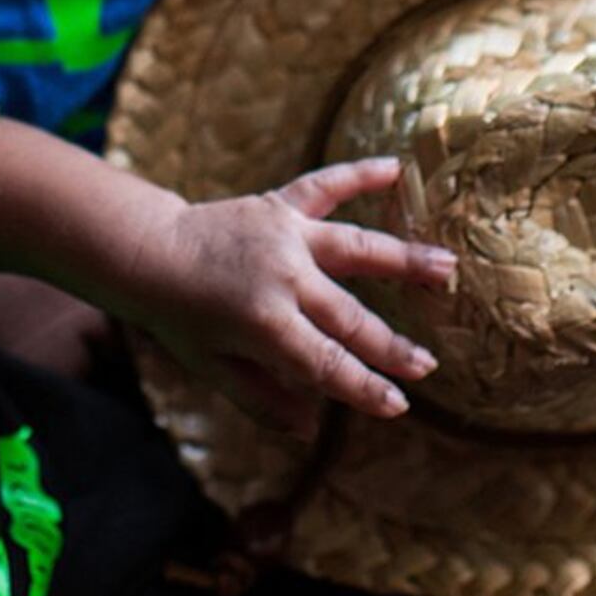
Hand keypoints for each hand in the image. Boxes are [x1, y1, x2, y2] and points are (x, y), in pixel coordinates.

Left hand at [116, 157, 455, 431]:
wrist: (146, 252)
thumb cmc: (178, 318)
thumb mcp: (212, 368)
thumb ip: (261, 398)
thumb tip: (309, 428)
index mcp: (265, 324)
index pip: (327, 364)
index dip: (365, 388)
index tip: (399, 404)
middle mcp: (282, 278)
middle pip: (350, 317)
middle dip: (391, 346)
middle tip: (429, 364)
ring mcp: (284, 236)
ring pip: (356, 249)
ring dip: (405, 259)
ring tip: (448, 266)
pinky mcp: (278, 206)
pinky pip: (324, 186)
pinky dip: (359, 174)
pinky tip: (396, 168)